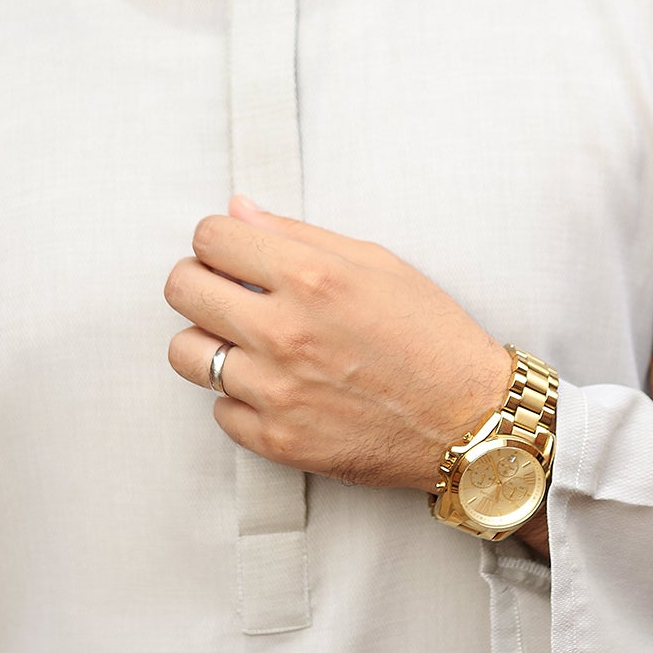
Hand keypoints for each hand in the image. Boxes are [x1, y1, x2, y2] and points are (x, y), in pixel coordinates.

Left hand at [165, 197, 512, 492]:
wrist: (470, 421)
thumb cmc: (432, 336)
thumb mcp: (378, 264)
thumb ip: (299, 235)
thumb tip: (238, 211)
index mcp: (312, 278)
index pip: (210, 237)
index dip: (218, 240)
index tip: (234, 253)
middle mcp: (285, 333)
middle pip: (182, 289)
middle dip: (200, 280)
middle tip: (228, 291)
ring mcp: (277, 392)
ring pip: (186, 353)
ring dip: (209, 341)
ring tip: (246, 343)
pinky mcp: (277, 441)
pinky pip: (219, 410)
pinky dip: (240, 398)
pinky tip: (277, 389)